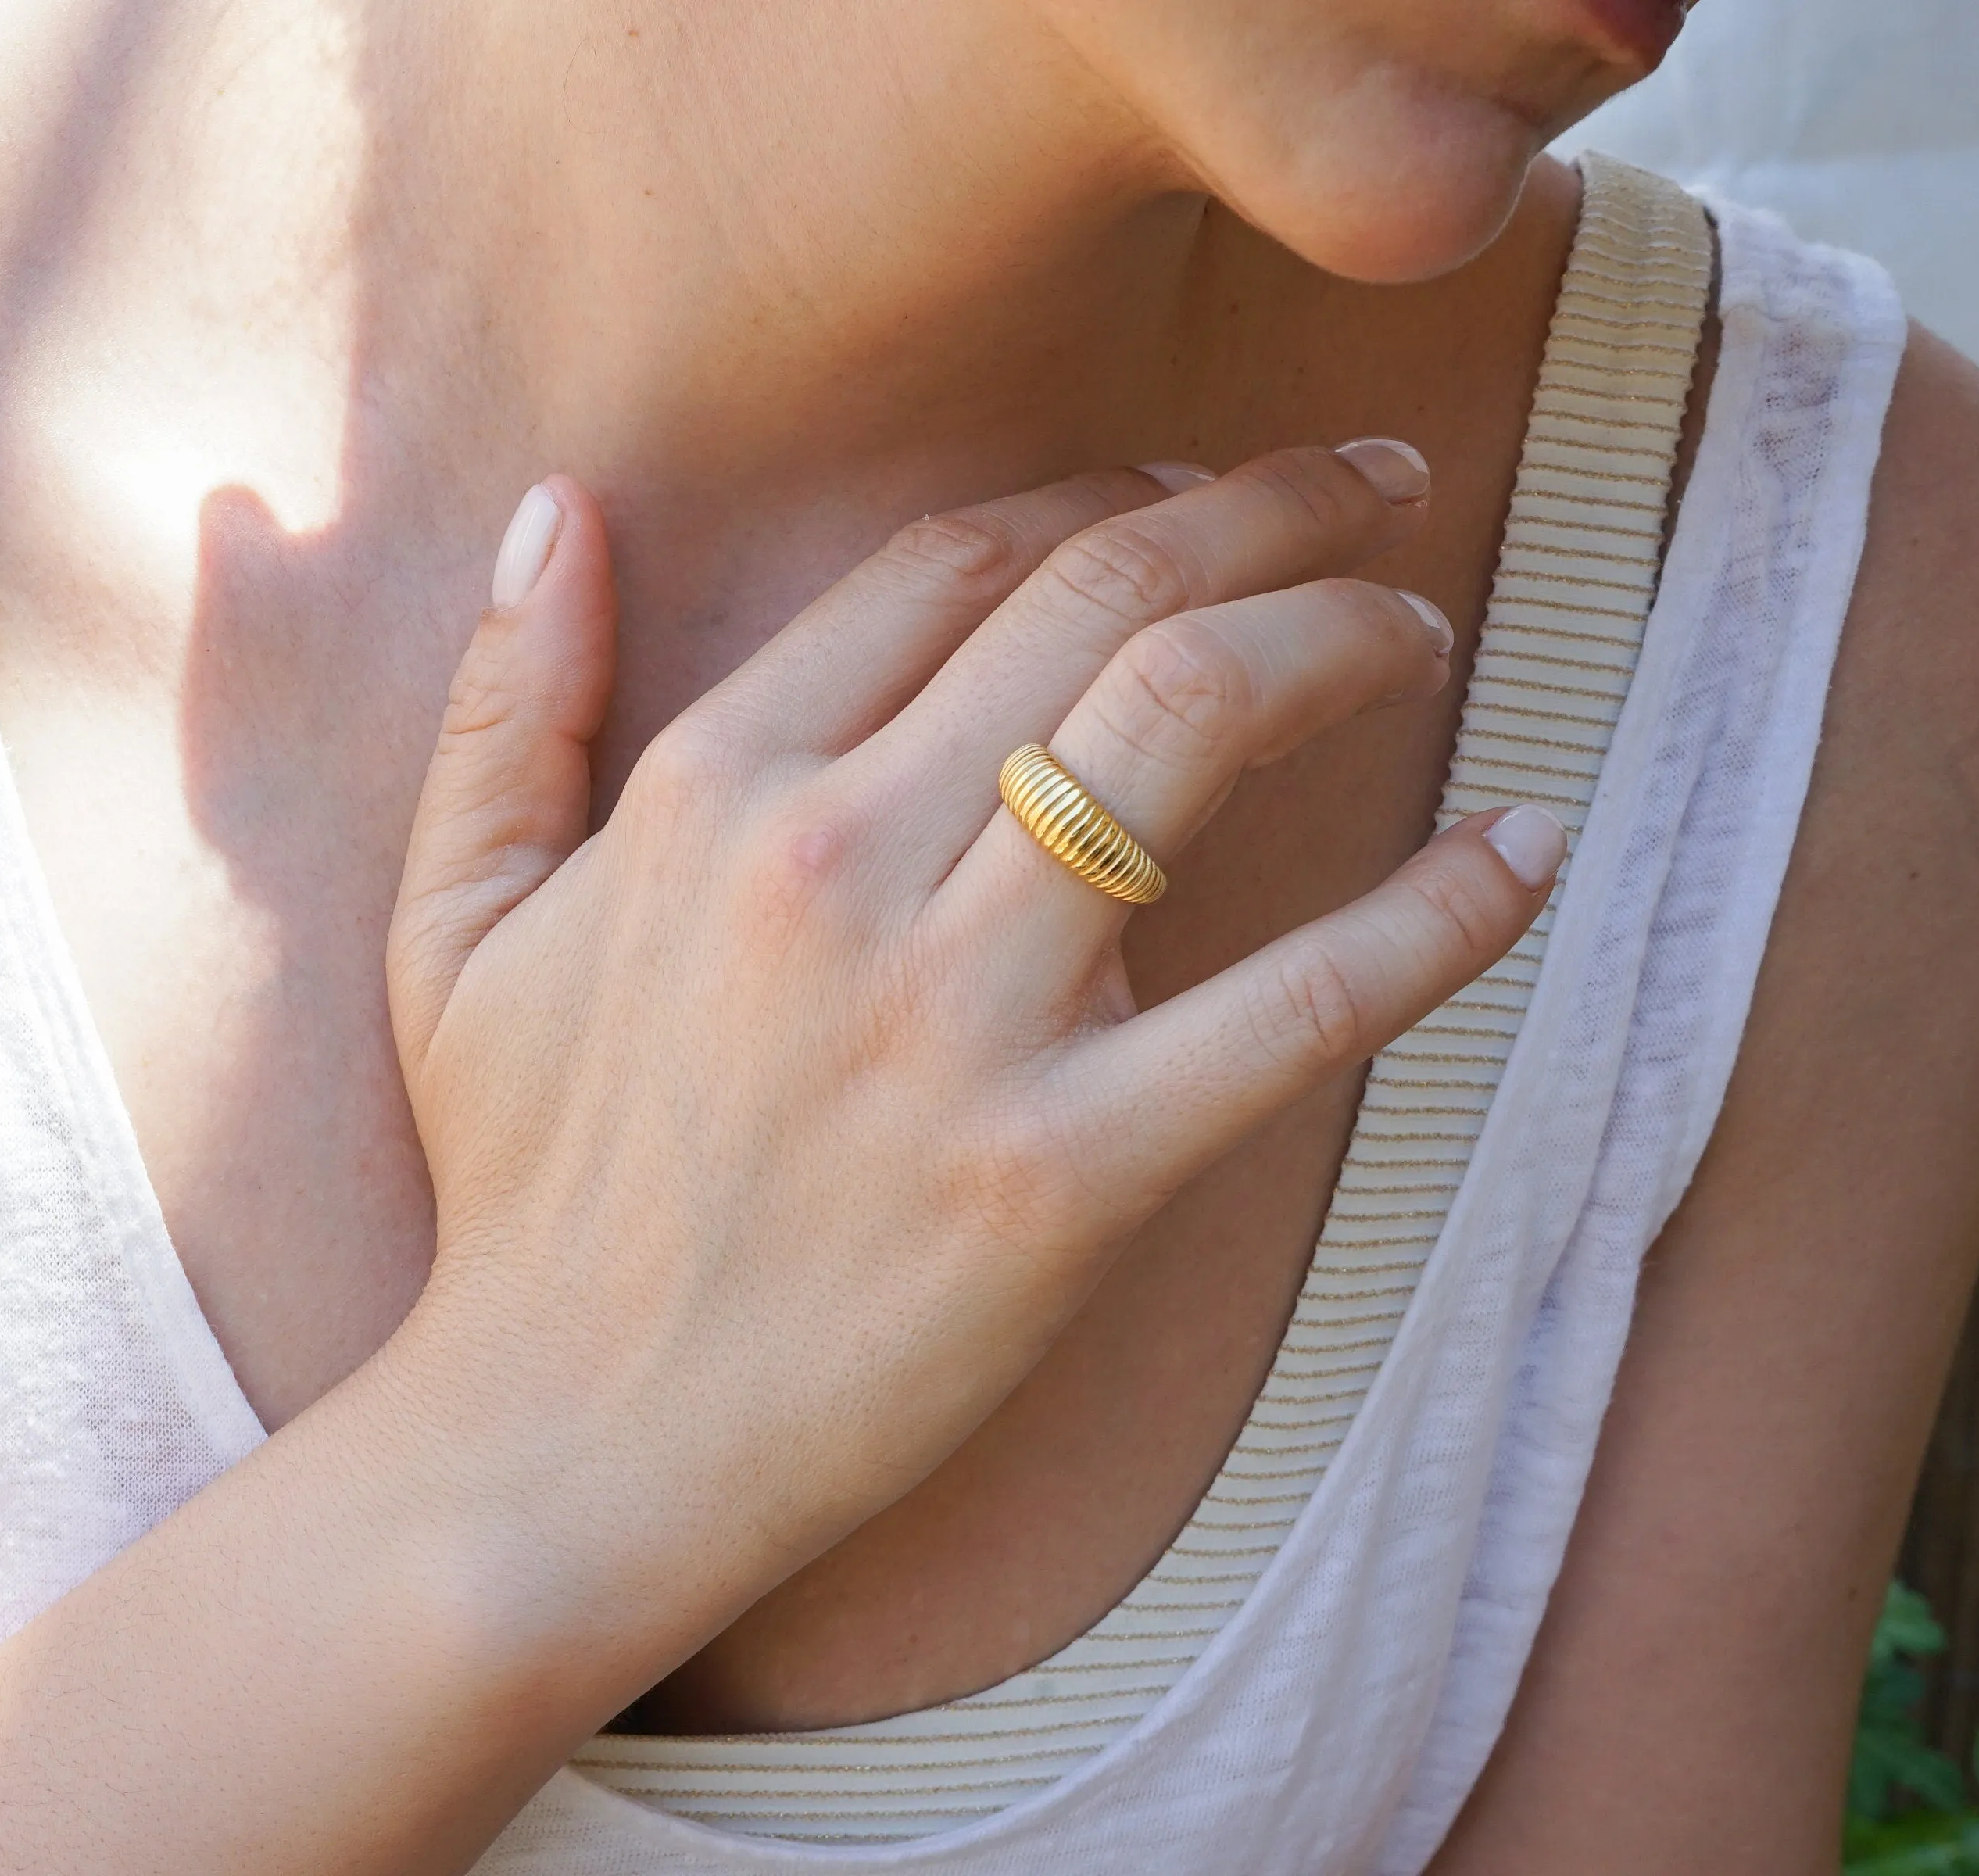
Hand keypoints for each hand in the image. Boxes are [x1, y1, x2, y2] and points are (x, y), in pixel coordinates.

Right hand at [385, 447, 1564, 1637]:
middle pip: (1106, 596)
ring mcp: (957, 1019)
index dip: (1098, 496)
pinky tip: (1525, 849)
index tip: (1183, 494)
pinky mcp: (1061, 1175)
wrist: (563, 1450)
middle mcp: (838, 861)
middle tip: (1367, 486)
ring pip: (1200, 723)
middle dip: (1266, 506)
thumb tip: (563, 509)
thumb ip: (510, 703)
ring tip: (1418, 621)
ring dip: (1346, 634)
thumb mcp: (453, 922)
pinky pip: (1297, 1007)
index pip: (956, 558)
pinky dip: (1435, 916)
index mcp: (716, 789)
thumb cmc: (521, 1190)